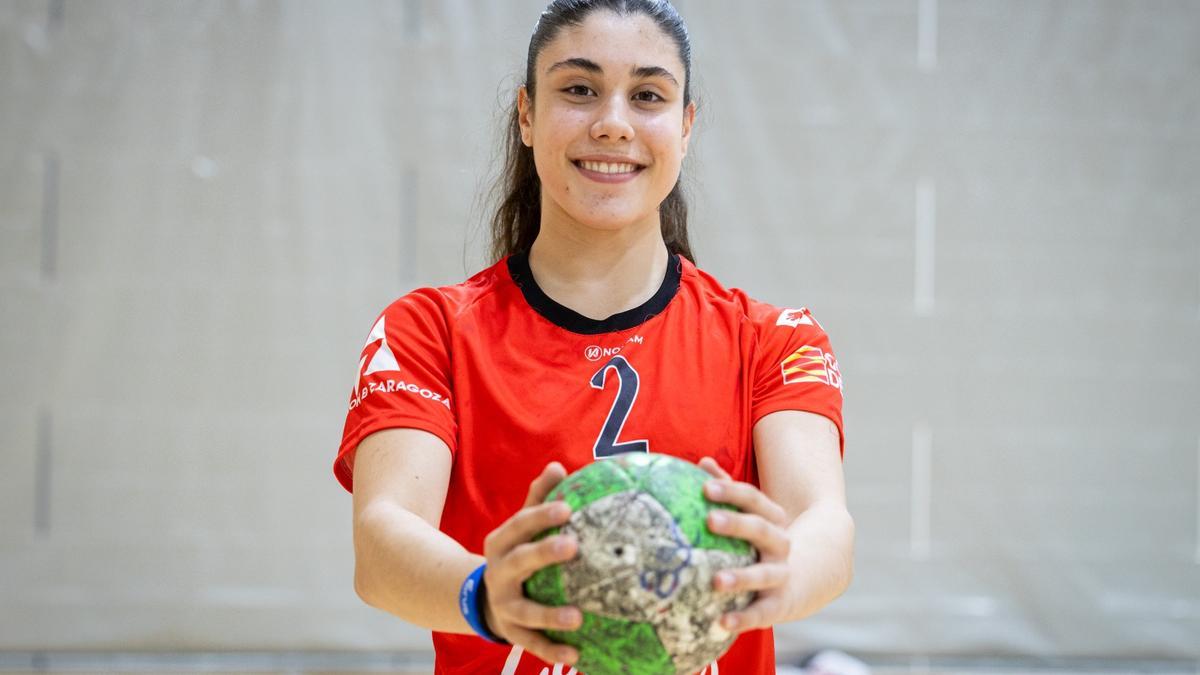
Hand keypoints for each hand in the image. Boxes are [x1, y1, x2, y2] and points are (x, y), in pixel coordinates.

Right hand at [481, 462, 582, 665]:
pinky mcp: (511, 631)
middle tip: (574, 546)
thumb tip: (558, 466)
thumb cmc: (517, 552)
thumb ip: (539, 499)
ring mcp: (504, 604)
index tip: (567, 508)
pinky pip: (532, 644)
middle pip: (520, 562)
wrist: (484, 596)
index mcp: (501, 542)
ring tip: (578, 617)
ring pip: (525, 610)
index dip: (541, 515)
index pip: (520, 524)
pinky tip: (577, 655)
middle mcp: (499, 572)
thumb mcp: (521, 527)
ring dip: (550, 615)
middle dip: (544, 554)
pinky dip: (552, 651)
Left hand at [698, 456, 792, 632]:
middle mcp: (780, 544)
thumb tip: (702, 462)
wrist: (808, 578)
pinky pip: (761, 612)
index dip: (730, 491)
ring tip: (716, 581)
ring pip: (764, 574)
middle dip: (737, 524)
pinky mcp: (779, 605)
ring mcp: (781, 574)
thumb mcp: (753, 515)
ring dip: (741, 577)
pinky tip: (721, 622)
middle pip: (761, 529)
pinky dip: (743, 618)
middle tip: (710, 520)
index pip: (753, 499)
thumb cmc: (762, 542)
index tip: (704, 486)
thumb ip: (728, 490)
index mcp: (772, 519)